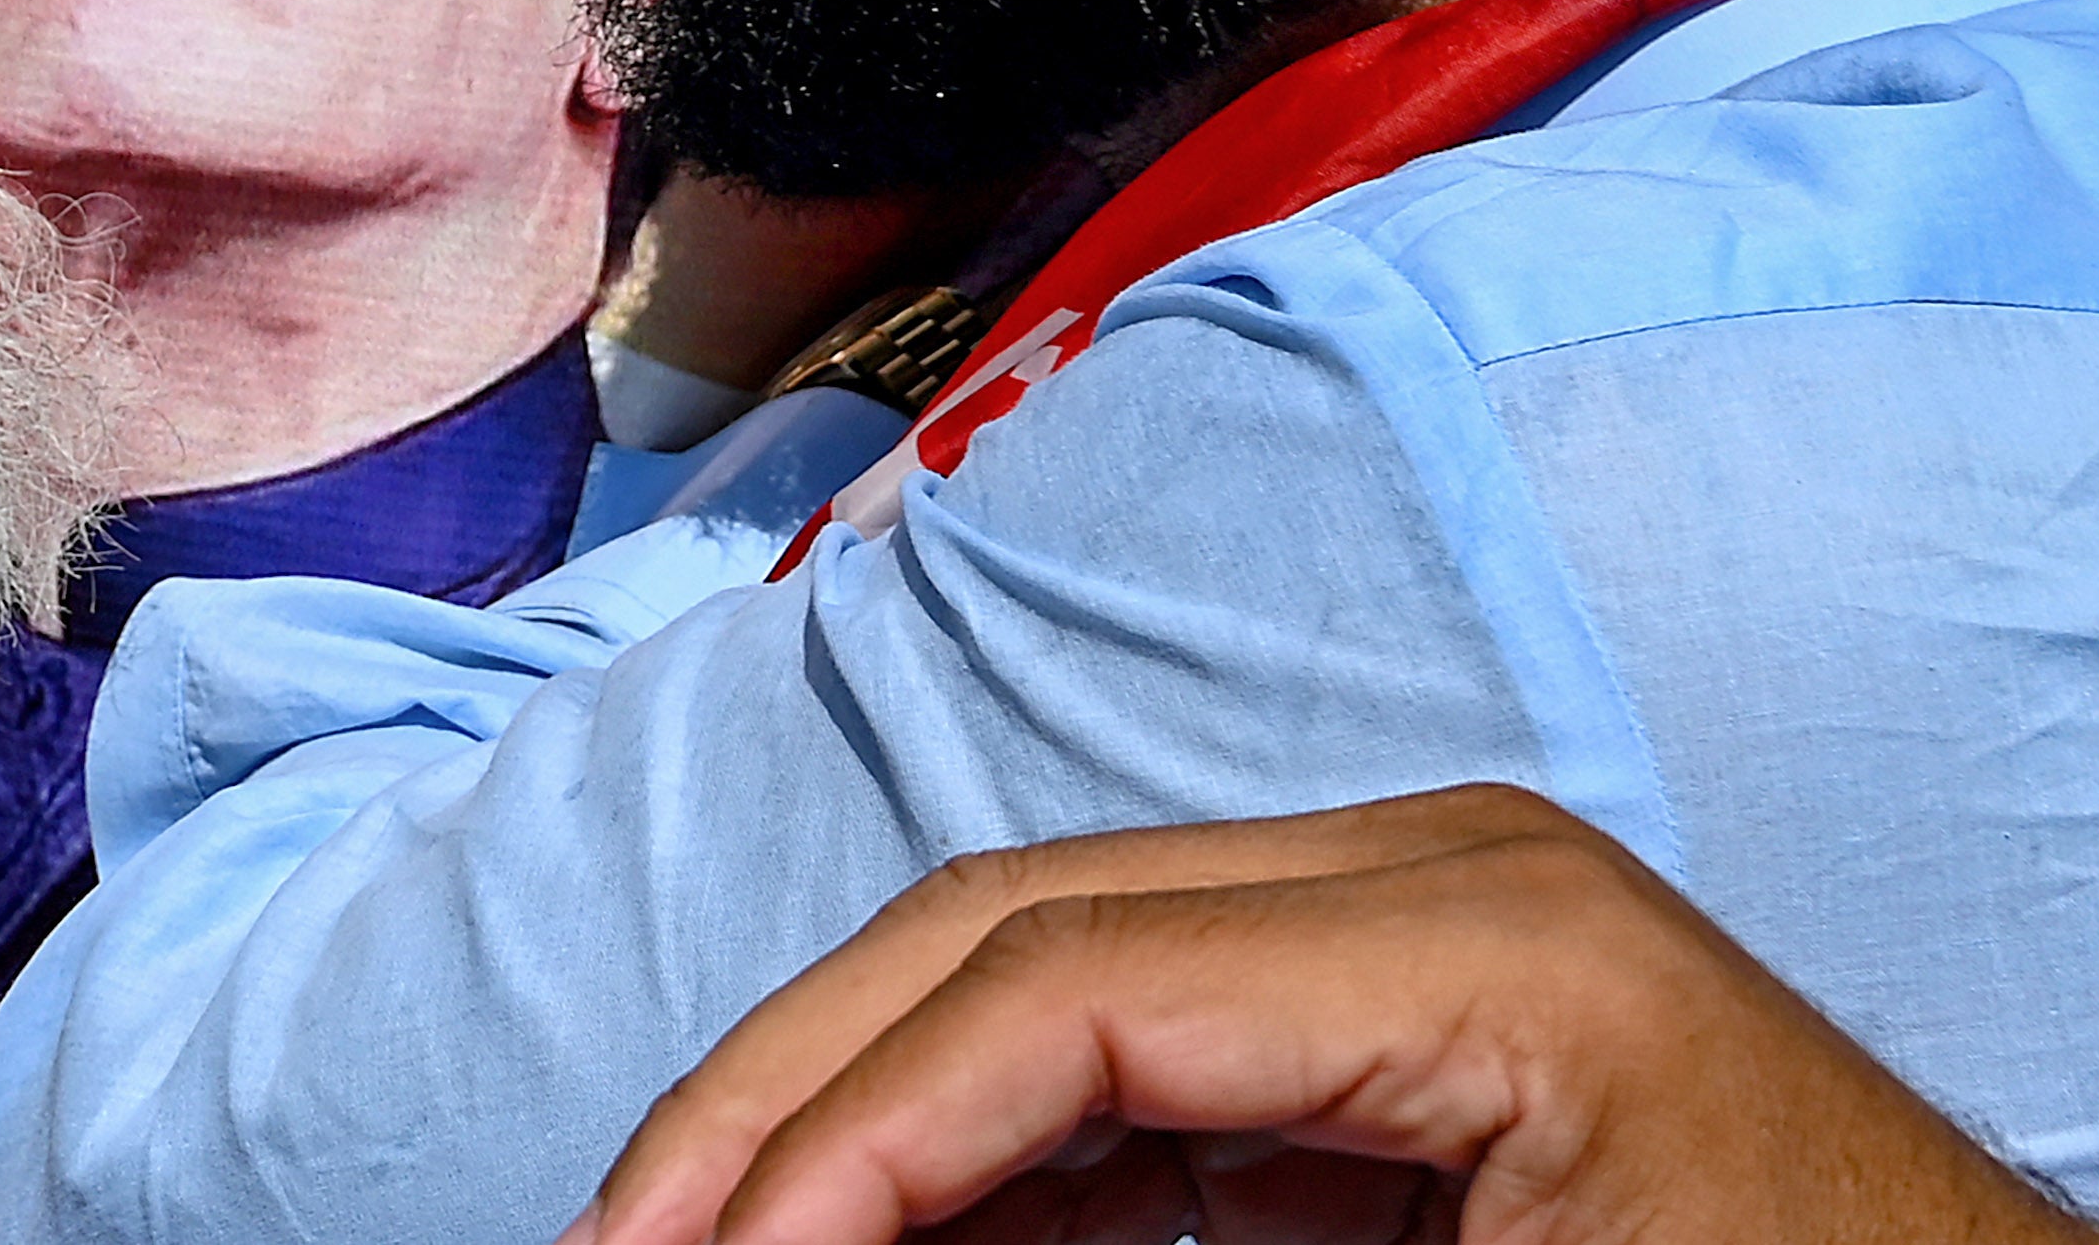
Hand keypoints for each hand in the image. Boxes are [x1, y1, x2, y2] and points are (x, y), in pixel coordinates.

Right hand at [579, 784, 2098, 1244]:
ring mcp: (1412, 961)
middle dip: (786, 1100)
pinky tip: (873, 1241)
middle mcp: (1429, 889)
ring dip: (858, 1129)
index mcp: (1479, 929)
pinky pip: (1133, 1085)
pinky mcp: (1401, 1065)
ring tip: (706, 1239)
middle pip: (1004, 935)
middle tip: (618, 1241)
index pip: (1053, 975)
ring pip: (1036, 993)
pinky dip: (985, 1169)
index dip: (837, 1130)